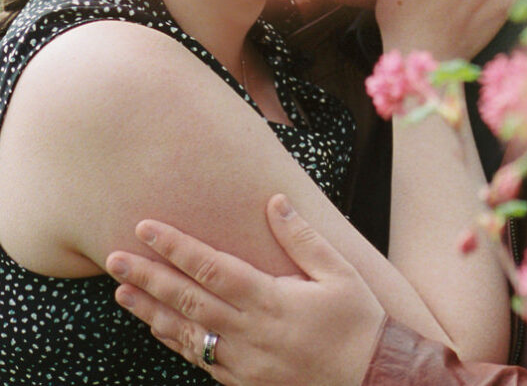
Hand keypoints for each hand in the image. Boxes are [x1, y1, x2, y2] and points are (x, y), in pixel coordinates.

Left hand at [106, 196, 384, 385]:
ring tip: (121, 291)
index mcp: (270, 301)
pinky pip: (199, 359)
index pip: (212, 268)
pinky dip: (173, 340)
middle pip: (188, 300)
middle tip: (114, 258)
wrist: (370, 381)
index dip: (176, 247)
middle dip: (149, 277)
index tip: (146, 227)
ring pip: (185, 334)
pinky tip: (155, 325)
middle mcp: (249, 333)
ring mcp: (242, 363)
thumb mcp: (338, 272)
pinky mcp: (242, 382)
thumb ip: (302, 237)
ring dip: (150, 311)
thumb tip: (274, 201)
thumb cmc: (357, 322)